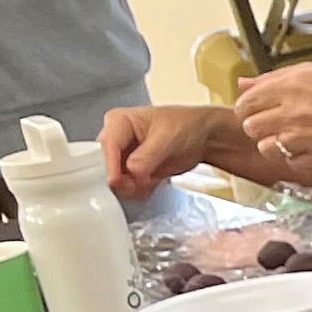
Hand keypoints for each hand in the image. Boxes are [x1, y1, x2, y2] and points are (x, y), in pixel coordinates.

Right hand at [97, 104, 248, 196]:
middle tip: (142, 182)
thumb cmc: (185, 126)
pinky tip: (154, 183)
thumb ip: (148, 155)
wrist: (204, 137)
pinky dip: (140, 190)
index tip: (118, 181)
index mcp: (119, 122)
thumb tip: (132, 171)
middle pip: (107, 164)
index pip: (108, 145)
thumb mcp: (168, 137)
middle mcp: (117, 139)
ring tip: (151, 181)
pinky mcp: (134, 172)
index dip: (111, 165)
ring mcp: (124, 157)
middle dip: (123, 178)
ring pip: (117, 179)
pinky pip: (130, 187)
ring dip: (132, 186)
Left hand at [233, 63, 311, 173]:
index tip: (256, 112)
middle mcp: (293, 110)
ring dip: (275, 146)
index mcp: (289, 86)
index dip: (247, 110)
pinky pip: (292, 163)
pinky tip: (309, 149)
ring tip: (291, 139)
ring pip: (267, 148)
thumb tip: (245, 84)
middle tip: (274, 126)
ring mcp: (306, 135)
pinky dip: (297, 159)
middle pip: (251, 127)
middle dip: (260, 128)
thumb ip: (274, 78)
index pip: (245, 103)